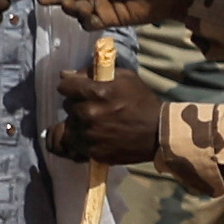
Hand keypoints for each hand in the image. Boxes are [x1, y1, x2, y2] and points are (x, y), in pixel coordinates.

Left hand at [55, 64, 169, 166]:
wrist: (159, 133)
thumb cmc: (142, 102)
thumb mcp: (125, 78)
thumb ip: (93, 73)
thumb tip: (65, 74)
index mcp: (96, 92)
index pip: (65, 86)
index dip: (72, 86)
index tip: (80, 89)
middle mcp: (89, 113)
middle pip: (67, 105)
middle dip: (78, 103)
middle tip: (94, 107)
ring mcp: (89, 134)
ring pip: (69, 125)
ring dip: (78, 122)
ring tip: (95, 122)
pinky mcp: (91, 151)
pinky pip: (74, 143)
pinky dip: (82, 139)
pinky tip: (96, 135)